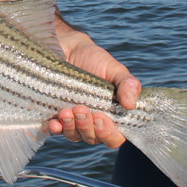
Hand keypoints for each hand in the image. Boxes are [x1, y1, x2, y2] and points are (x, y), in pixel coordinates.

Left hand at [48, 25, 139, 147]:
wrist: (66, 48)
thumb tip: (132, 104)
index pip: (114, 136)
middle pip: (93, 138)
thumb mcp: (113, 69)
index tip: (101, 118)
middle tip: (81, 109)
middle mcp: (92, 122)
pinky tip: (54, 122)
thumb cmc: (94, 60)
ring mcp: (73, 121)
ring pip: (74, 136)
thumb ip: (127, 84)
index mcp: (111, 115)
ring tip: (66, 111)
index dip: (108, 133)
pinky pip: (56, 130)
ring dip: (71, 127)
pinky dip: (56, 129)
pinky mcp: (55, 116)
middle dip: (87, 127)